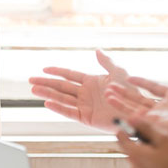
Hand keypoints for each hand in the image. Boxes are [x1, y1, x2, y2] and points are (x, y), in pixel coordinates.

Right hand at [29, 50, 152, 130]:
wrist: (137, 111)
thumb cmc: (132, 92)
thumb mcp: (119, 74)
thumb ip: (107, 62)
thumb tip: (97, 50)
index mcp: (91, 82)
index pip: (69, 75)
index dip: (56, 72)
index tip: (43, 69)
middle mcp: (85, 93)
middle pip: (61, 87)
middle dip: (46, 83)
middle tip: (30, 80)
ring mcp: (84, 105)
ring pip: (62, 98)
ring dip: (48, 94)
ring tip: (33, 90)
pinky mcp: (86, 118)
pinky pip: (69, 112)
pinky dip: (58, 108)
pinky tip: (47, 102)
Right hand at [106, 59, 167, 156]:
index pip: (153, 88)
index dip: (142, 82)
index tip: (128, 77)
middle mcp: (163, 107)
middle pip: (139, 98)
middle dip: (125, 92)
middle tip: (110, 86)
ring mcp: (156, 117)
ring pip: (133, 107)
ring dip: (119, 100)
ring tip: (106, 93)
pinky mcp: (151, 124)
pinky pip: (133, 115)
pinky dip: (121, 109)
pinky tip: (111, 101)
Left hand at [115, 116, 167, 167]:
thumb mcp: (165, 140)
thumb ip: (146, 128)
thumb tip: (131, 118)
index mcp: (134, 154)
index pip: (120, 135)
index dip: (128, 127)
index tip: (142, 125)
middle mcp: (132, 165)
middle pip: (130, 144)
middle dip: (143, 138)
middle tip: (161, 138)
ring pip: (140, 154)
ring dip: (150, 149)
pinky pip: (146, 163)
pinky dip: (153, 158)